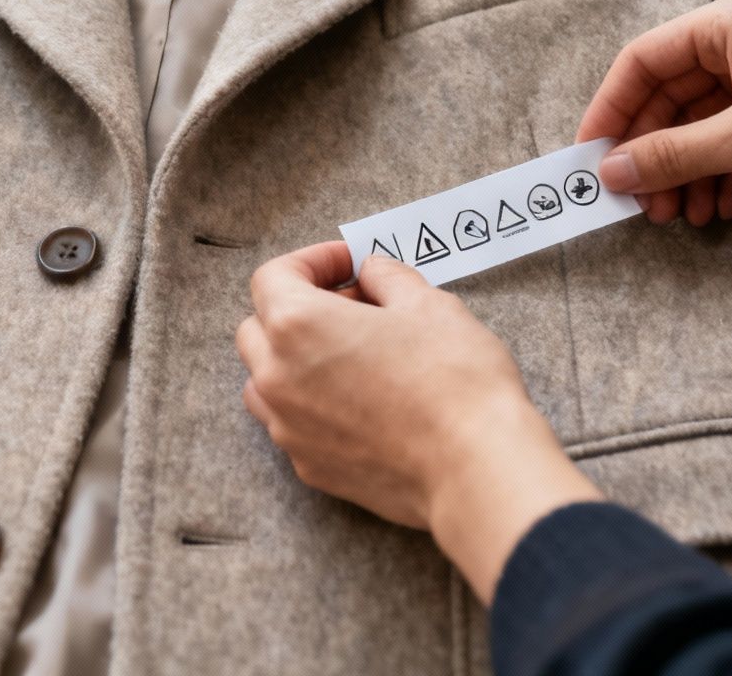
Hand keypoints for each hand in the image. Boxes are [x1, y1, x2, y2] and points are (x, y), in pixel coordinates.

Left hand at [236, 242, 602, 601]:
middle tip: (354, 306)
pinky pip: (291, 424)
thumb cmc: (454, 380)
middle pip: (257, 328)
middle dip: (298, 308)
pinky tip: (361, 400)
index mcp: (296, 326)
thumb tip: (371, 274)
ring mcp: (289, 429)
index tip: (348, 264)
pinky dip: (311, 403)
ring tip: (350, 355)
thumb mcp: (427, 304)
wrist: (474, 469)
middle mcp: (277, 378)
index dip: (313, 261)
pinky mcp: (310, 467)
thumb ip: (386, 278)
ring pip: (264, 380)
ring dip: (293, 359)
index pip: (273, 276)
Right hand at [576, 0, 731, 224]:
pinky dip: (727, 167)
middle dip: (656, 152)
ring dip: (690, 168)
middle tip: (642, 201)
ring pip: (709, 118)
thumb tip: (614, 170)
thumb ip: (673, 154)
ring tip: (683, 215)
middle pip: (675, 93)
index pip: (645, 60)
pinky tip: (722, 205)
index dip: (612, 110)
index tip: (593, 156)